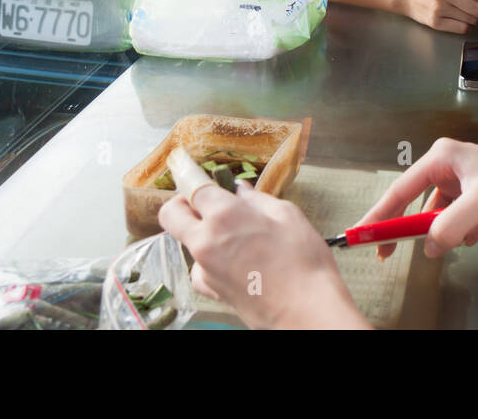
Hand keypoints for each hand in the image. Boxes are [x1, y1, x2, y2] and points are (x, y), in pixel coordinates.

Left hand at [159, 180, 368, 328]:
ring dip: (203, 233)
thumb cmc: (303, 260)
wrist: (306, 310)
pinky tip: (238, 262)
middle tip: (205, 202)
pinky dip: (213, 261)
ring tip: (238, 238)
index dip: (191, 175)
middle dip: (181, 203)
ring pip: (188, 241)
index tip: (189, 168)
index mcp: (224, 215)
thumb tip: (240, 190)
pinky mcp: (210, 290)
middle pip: (171, 214)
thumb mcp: (287, 215)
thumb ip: (256, 199)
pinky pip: (201, 268)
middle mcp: (206, 240)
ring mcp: (204, 268)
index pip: (192, 186)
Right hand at [355, 139, 477, 259]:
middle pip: (415, 201)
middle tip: (388, 252)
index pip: (400, 189)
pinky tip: (476, 233)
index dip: (380, 213)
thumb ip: (449, 225)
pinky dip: (463, 229)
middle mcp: (447, 165)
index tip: (362, 233)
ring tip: (452, 241)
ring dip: (444, 230)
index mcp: (441, 157)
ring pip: (438, 212)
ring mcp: (462, 179)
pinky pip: (457, 217)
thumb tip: (429, 246)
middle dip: (409, 227)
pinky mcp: (476, 193)